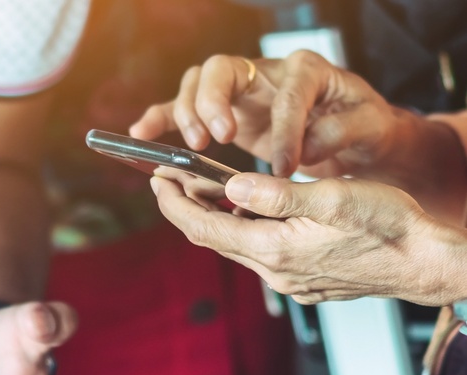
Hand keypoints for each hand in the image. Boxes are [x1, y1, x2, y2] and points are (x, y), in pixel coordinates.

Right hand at [130, 50, 398, 178]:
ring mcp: (240, 92)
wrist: (353, 135)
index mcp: (307, 71)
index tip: (286, 169)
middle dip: (214, 102)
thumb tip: (305, 147)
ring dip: (188, 113)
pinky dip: (160, 118)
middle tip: (219, 138)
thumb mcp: (369, 128)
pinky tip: (141, 134)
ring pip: (197, 84)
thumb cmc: (361, 127)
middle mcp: (267, 73)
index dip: (284, 130)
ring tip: (196, 147)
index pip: (287, 91)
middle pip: (223, 69)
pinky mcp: (222, 113)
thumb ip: (340, 132)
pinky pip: (183, 108)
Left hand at [150, 172, 463, 305]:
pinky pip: (258, 252)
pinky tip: (248, 210)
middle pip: (213, 238)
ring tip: (203, 186)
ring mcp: (287, 279)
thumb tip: (229, 188)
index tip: (156, 180)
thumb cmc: (389, 228)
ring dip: (215, 217)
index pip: (204, 227)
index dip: (174, 203)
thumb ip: (275, 195)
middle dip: (187, 206)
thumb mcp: (331, 199)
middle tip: (170, 179)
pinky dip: (242, 228)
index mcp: (274, 249)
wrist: (426, 263)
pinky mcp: (301, 279)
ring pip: (235, 244)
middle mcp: (275, 271)